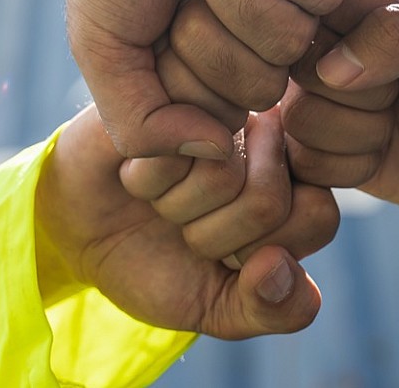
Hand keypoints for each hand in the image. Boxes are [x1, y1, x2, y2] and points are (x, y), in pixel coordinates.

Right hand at [37, 106, 339, 338]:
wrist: (79, 228)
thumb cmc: (155, 263)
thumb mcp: (217, 307)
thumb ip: (272, 309)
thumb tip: (278, 267)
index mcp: (299, 186)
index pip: (319, 217)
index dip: (261, 252)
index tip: (225, 255)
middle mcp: (270, 139)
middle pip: (271, 199)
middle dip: (212, 237)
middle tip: (184, 223)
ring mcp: (220, 107)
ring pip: (224, 174)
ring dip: (175, 205)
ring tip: (160, 194)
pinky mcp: (171, 89)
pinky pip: (174, 146)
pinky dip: (147, 177)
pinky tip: (136, 167)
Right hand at [64, 0, 355, 160]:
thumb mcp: (104, 50)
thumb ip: (140, 124)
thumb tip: (212, 153)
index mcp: (217, 67)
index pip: (219, 124)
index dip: (179, 82)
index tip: (154, 30)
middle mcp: (266, 38)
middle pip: (260, 88)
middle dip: (207, 32)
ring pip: (293, 40)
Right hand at [280, 0, 398, 218]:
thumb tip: (331, 70)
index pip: (318, 8)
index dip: (362, 42)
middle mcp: (327, 43)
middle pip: (299, 67)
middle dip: (365, 93)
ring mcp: (317, 97)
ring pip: (301, 118)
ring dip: (362, 132)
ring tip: (398, 120)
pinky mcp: (317, 148)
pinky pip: (305, 162)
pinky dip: (354, 165)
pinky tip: (385, 152)